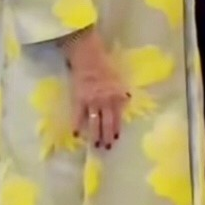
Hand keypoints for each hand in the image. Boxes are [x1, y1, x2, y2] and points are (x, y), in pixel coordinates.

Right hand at [65, 30, 129, 149]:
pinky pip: (78, 115)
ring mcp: (92, 101)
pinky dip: (77, 125)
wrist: (89, 57)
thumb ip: (121, 91)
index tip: (116, 138)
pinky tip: (77, 134)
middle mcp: (106, 100)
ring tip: (94, 145)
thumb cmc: (104, 66)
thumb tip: (127, 99)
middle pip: (107, 122)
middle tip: (106, 147)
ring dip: (94, 135)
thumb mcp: (118, 78)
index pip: (118, 116)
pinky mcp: (79, 99)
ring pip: (94, 122)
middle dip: (106, 136)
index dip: (116, 128)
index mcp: (117, 95)